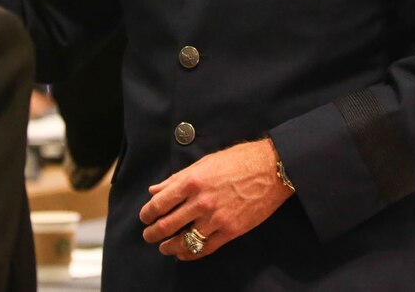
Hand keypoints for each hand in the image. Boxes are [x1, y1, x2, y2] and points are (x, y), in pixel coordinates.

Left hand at [139, 138, 293, 259]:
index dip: (147, 214)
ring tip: (163, 247)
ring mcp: (216, 218)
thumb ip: (176, 179)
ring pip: (185, 240)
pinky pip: (205, 248)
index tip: (144, 218)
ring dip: (169, 246)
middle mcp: (201, 202)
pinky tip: (183, 254)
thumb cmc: (236, 161)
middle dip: (153, 233)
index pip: (159, 204)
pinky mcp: (231, 231)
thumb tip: (155, 190)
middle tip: (148, 235)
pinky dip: (190, 254)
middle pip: (168, 225)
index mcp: (191, 181)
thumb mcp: (203, 163)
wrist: (270, 169)